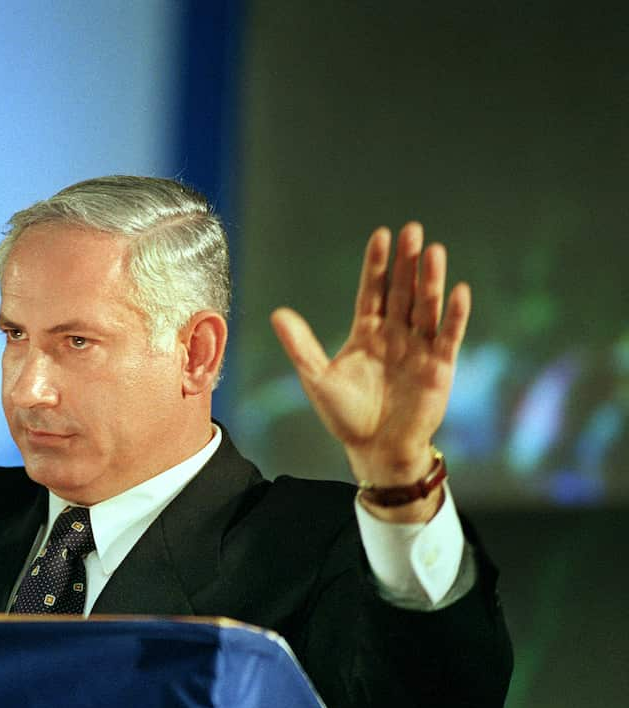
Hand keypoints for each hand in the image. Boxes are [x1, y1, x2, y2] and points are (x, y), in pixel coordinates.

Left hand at [270, 223, 469, 521]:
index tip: (381, 235)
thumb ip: (300, 346)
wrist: (374, 450)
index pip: (373, 291)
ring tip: (434, 251)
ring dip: (430, 280)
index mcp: (367, 334)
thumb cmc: (345, 417)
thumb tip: (277, 313)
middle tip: (413, 230)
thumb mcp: (316, 379)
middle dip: (407, 262)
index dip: (377, 265)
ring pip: (426, 307)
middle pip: (402, 291)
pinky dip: (454, 314)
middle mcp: (395, 336)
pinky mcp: (439, 367)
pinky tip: (457, 290)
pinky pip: (448, 336)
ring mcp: (419, 349)